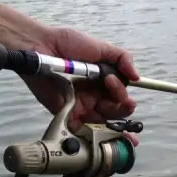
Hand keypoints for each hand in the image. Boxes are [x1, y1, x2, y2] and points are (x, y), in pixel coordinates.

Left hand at [21, 27, 140, 145]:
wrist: (39, 46)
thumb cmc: (67, 44)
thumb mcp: (101, 47)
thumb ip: (122, 59)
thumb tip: (137, 77)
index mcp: (104, 83)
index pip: (122, 97)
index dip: (124, 96)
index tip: (112, 81)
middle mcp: (95, 97)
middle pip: (117, 112)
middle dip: (121, 106)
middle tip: (113, 91)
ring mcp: (82, 107)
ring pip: (104, 122)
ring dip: (109, 117)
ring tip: (101, 102)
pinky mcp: (67, 114)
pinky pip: (82, 129)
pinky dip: (91, 132)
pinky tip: (97, 128)